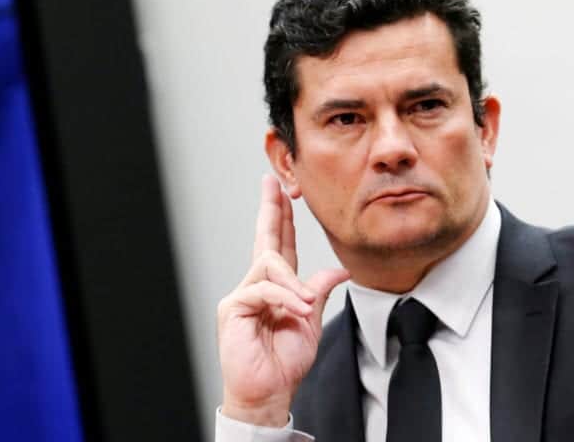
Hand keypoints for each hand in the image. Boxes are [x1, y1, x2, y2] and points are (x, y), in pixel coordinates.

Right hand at [217, 175, 349, 426]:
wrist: (270, 392)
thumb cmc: (285, 361)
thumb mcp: (311, 322)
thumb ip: (320, 292)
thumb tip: (340, 270)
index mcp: (277, 287)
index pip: (280, 245)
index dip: (283, 218)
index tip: (283, 193)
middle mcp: (257, 285)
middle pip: (265, 239)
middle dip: (270, 209)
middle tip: (272, 182)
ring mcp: (243, 294)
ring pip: (270, 265)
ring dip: (294, 284)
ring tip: (306, 306)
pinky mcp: (233, 307)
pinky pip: (263, 289)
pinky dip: (285, 299)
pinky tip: (298, 311)